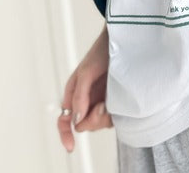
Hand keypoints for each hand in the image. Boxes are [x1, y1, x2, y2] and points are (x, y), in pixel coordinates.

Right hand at [57, 24, 112, 152]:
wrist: (123, 42)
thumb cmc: (101, 51)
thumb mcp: (87, 71)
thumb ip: (80, 94)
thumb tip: (76, 118)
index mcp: (74, 94)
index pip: (64, 120)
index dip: (65, 134)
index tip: (71, 146)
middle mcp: (86, 100)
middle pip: (84, 125)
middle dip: (93, 120)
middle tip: (103, 106)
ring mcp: (100, 101)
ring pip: (99, 123)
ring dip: (105, 116)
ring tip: (111, 101)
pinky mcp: (115, 100)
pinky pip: (112, 117)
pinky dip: (116, 114)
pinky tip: (119, 103)